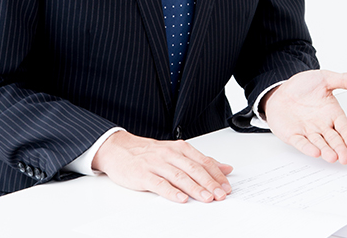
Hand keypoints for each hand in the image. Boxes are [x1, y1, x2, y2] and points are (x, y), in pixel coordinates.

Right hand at [91, 130, 232, 202]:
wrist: (119, 149)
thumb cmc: (149, 153)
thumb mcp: (176, 152)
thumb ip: (200, 161)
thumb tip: (225, 168)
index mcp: (180, 148)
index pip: (203, 162)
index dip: (217, 175)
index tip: (227, 187)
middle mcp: (170, 154)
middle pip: (194, 169)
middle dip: (210, 183)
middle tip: (221, 195)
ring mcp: (156, 164)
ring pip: (179, 176)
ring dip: (195, 188)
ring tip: (206, 198)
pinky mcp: (143, 175)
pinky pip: (159, 184)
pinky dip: (171, 192)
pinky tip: (181, 198)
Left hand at [263, 69, 346, 164]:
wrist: (281, 90)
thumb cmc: (303, 86)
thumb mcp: (325, 79)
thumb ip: (344, 80)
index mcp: (332, 114)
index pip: (345, 128)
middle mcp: (322, 125)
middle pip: (334, 140)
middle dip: (340, 149)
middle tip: (346, 158)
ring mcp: (308, 132)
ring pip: (320, 144)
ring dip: (326, 151)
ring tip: (333, 158)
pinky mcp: (293, 135)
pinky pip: (301, 143)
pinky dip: (308, 148)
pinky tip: (315, 152)